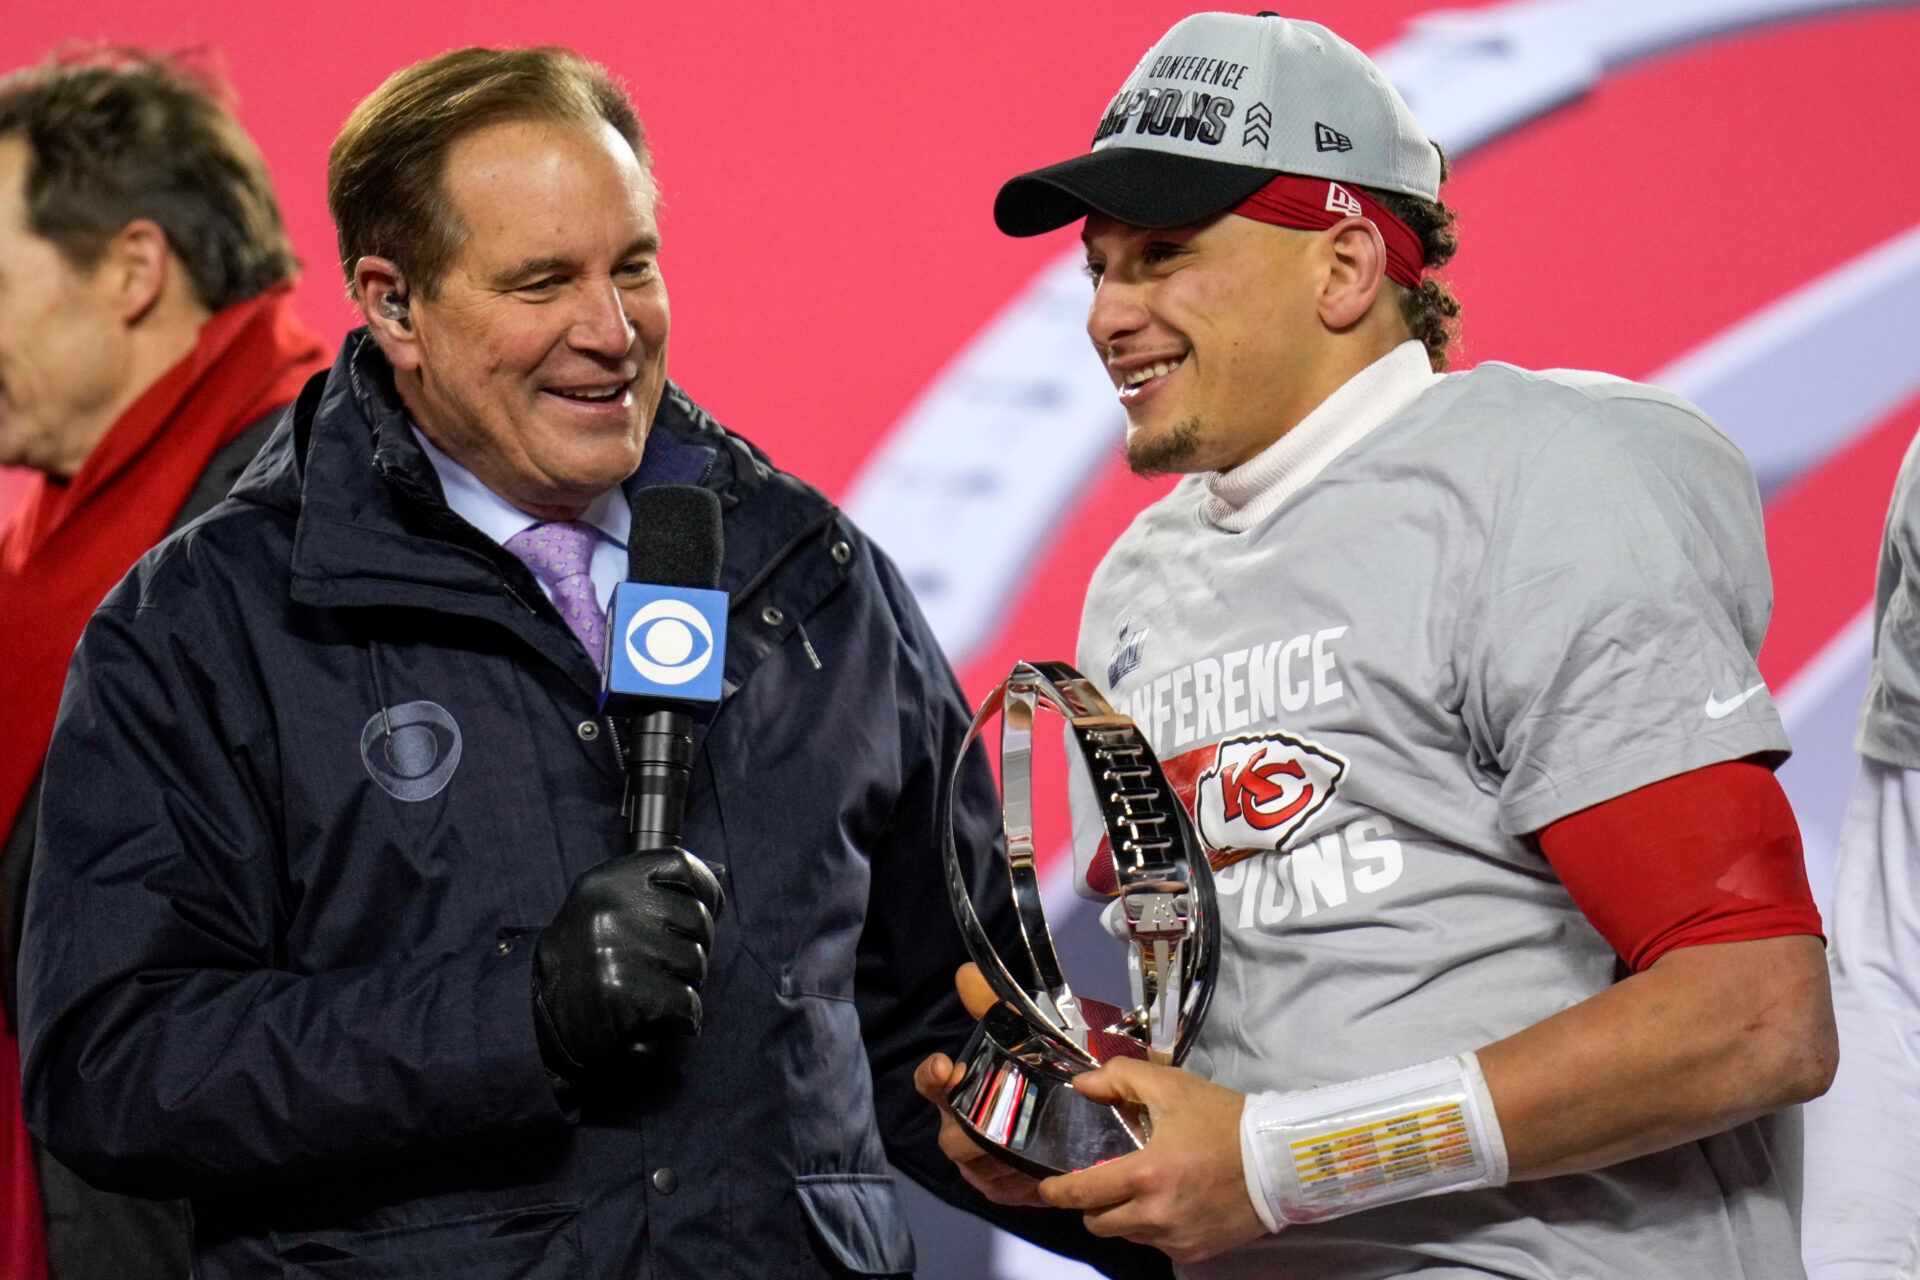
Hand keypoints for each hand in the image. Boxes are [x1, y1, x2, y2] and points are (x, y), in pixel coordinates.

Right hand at [532, 847, 723, 1079]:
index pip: (681, 864)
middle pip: (697, 918)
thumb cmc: (583, 961)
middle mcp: (612, 908)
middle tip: (671, 965)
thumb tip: (712, 892)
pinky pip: (686, 1002)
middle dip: (696, 946)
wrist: (539, 1016)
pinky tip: (663, 1018)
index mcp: (607, 881)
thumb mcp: (602, 907)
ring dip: (687, 984)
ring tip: (656, 990)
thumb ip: (648, 893)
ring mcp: (617, 949)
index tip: (710, 908)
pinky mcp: (623, 993)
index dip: (705, 889)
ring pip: (696, 962)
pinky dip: (685, 1017)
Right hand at [912, 963, 1046, 1206]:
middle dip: (976, 1126)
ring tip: (1030, 1143)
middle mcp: (960, 1127)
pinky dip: (1016, 1181)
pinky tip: (1036, 1171)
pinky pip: (1000, 1190)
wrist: (1076, 1110)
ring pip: (977, 1164)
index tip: (946, 1067)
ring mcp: (978, 1162)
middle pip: (954, 1134)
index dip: (932, 1078)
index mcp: (958, 1089)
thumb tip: (965, 974)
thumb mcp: (1021, 1030)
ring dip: (1000, 1155)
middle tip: (1005, 1116)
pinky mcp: (999, 1188)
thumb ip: (993, 1002)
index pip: (930, 1083)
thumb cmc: (1037, 1068)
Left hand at [1038, 1059, 1267, 1264]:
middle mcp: (1155, 1215)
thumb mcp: (1171, 1087)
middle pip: (1098, 1223)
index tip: (1048, 1187)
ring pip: (1126, 1235)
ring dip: (1122, 1217)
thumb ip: (1120, 1079)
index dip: (1057, 1192)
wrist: (1279, 1160)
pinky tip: (1167, 1204)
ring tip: (1138, 1191)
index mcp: (1145, 1174)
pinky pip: (1156, 1245)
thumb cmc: (1223, 1121)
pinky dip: (1152, 1228)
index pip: (1082, 1193)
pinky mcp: (1195, 1252)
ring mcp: (1175, 1238)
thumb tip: (1082, 1085)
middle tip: (1100, 1184)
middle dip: (1091, 1205)